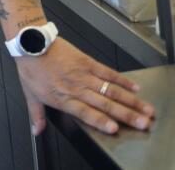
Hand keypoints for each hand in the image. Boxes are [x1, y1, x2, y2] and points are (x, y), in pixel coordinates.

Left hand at [17, 38, 154, 134]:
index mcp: (63, 99)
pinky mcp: (88, 62)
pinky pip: (108, 72)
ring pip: (111, 90)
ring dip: (130, 101)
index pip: (85, 113)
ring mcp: (84, 75)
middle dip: (125, 115)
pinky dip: (123, 80)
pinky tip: (135, 87)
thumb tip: (36, 131)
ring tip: (145, 109)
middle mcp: (76, 88)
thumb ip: (36, 115)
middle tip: (142, 123)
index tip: (114, 128)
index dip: (100, 121)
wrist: (32, 44)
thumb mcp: (30, 94)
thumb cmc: (31, 68)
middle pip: (104, 104)